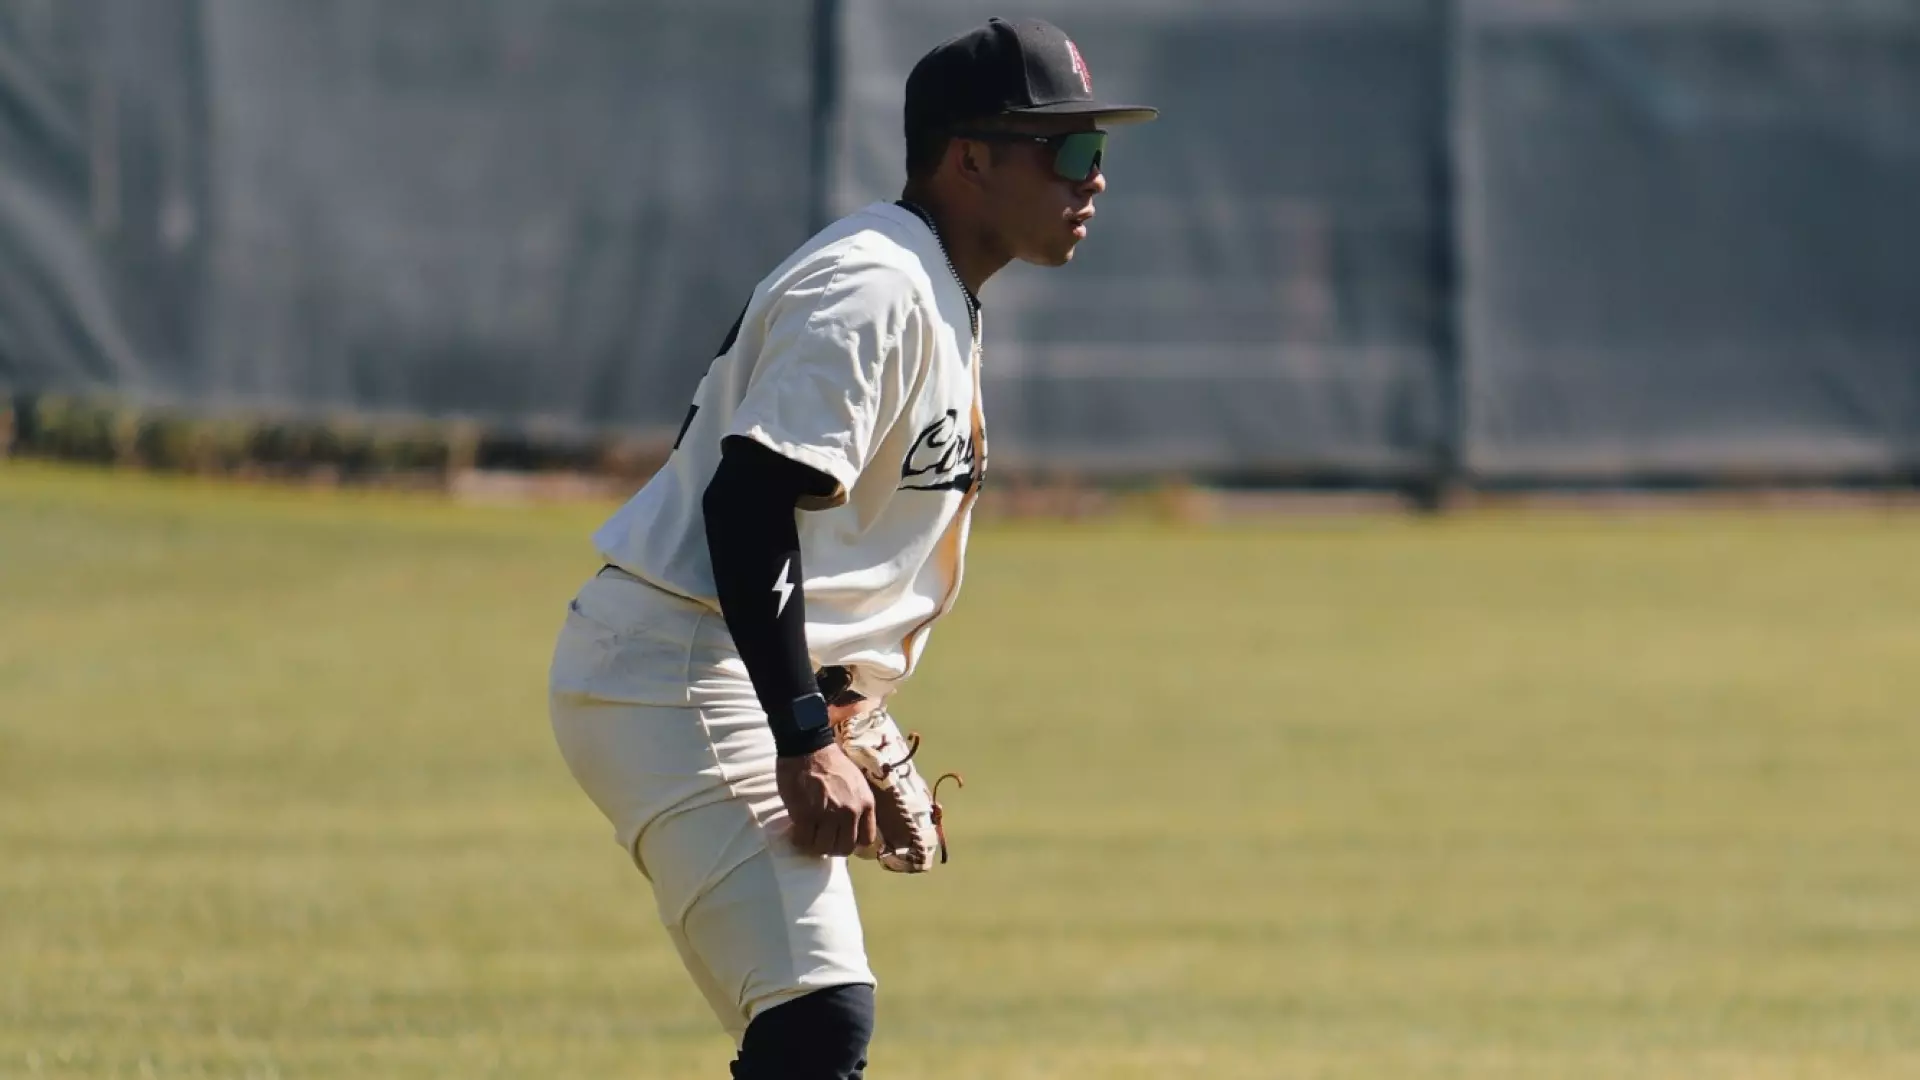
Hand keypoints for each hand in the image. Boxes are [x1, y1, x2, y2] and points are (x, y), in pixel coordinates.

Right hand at [776, 742, 877, 857]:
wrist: (808, 746)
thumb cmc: (831, 762)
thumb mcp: (856, 783)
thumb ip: (856, 804)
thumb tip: (850, 827)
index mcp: (865, 803)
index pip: (866, 839)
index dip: (852, 842)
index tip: (841, 837)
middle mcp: (850, 812)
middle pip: (844, 848)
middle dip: (831, 847)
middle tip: (821, 839)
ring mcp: (828, 815)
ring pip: (823, 848)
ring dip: (814, 844)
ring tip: (808, 834)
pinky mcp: (806, 815)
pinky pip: (804, 840)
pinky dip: (798, 839)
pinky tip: (796, 830)